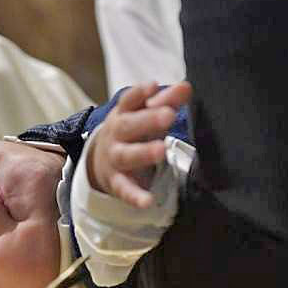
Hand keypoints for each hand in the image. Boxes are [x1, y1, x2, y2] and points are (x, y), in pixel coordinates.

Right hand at [87, 81, 192, 208]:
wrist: (101, 162)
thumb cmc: (131, 132)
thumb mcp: (144, 115)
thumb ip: (165, 101)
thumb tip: (186, 86)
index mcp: (122, 114)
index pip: (128, 101)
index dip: (139, 94)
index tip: (152, 86)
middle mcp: (116, 135)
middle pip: (128, 126)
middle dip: (147, 120)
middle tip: (168, 115)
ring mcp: (115, 159)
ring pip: (127, 156)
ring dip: (143, 153)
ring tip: (162, 150)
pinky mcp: (118, 183)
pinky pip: (126, 190)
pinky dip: (135, 196)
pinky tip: (148, 201)